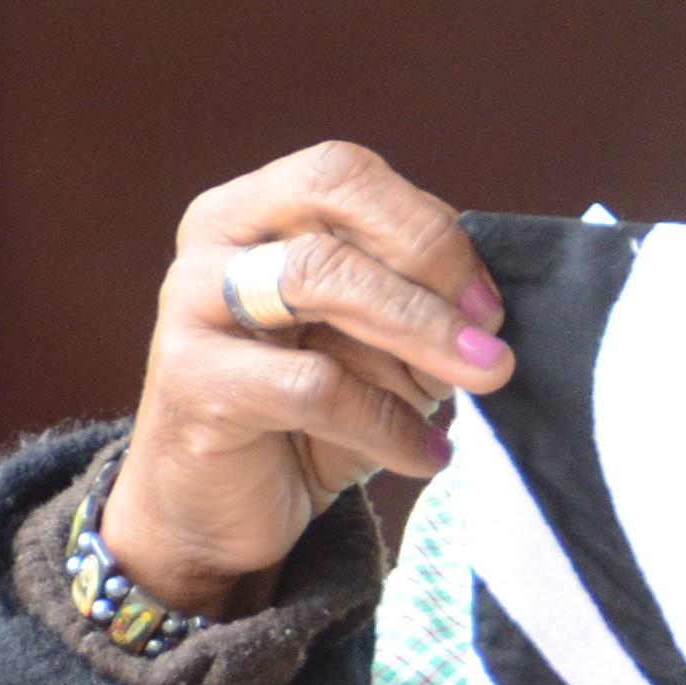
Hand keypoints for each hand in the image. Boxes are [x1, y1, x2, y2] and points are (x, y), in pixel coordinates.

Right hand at [101, 142, 509, 615]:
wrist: (216, 509)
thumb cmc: (304, 410)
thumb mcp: (365, 339)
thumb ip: (409, 298)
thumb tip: (485, 303)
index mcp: (256, 208)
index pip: (343, 176)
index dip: (426, 228)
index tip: (487, 299)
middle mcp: (214, 241)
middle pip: (333, 223)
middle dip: (431, 280)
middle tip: (494, 344)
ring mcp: (191, 305)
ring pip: (318, 282)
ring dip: (420, 335)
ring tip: (477, 382)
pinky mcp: (192, 382)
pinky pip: (314, 387)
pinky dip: (388, 424)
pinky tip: (427, 455)